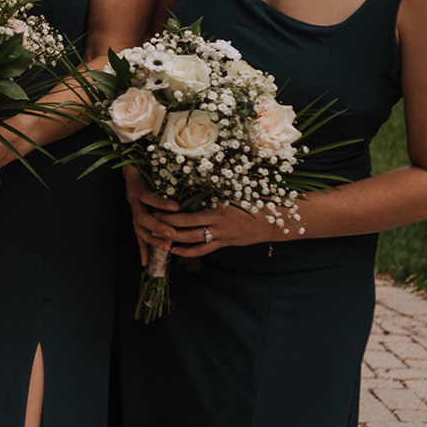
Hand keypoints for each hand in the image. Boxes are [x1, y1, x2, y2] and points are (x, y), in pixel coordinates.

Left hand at [127, 170, 274, 259]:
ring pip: (193, 241)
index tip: (156, 207)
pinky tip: (173, 250)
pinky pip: (203, 250)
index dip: (170, 212)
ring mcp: (222, 236)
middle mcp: (219, 224)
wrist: (276, 218)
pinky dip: (187, 251)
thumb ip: (216, 187)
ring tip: (156, 238)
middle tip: (150, 222)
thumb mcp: (235, 189)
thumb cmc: (256, 198)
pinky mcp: (224, 243)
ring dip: (173, 240)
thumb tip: (194, 174)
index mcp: (219, 208)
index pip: (189, 213)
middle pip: (187, 228)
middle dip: (167, 226)